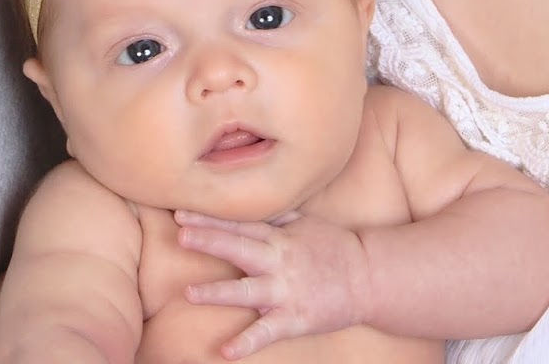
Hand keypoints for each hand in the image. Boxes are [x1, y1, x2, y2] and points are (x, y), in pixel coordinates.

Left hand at [175, 211, 371, 359]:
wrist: (369, 277)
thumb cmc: (334, 247)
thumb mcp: (304, 222)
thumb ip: (275, 214)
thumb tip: (250, 200)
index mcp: (278, 236)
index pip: (239, 223)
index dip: (210, 217)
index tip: (182, 211)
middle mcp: (278, 260)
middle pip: (238, 247)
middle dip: (208, 240)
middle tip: (179, 233)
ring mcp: (285, 290)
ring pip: (247, 290)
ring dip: (217, 292)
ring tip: (189, 293)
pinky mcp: (295, 318)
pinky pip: (267, 332)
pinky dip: (246, 343)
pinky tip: (226, 351)